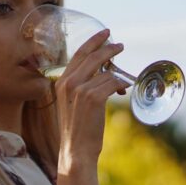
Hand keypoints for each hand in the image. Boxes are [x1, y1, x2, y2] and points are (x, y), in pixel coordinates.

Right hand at [53, 28, 128, 170]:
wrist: (76, 151)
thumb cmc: (78, 130)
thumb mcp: (73, 104)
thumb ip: (81, 87)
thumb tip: (103, 73)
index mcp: (61, 82)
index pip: (78, 54)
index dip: (93, 42)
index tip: (105, 34)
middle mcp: (68, 82)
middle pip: (93, 56)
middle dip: (109, 48)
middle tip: (120, 45)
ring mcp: (80, 89)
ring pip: (107, 71)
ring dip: (118, 76)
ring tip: (124, 84)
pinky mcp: (93, 97)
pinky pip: (113, 82)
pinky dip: (121, 85)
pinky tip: (124, 91)